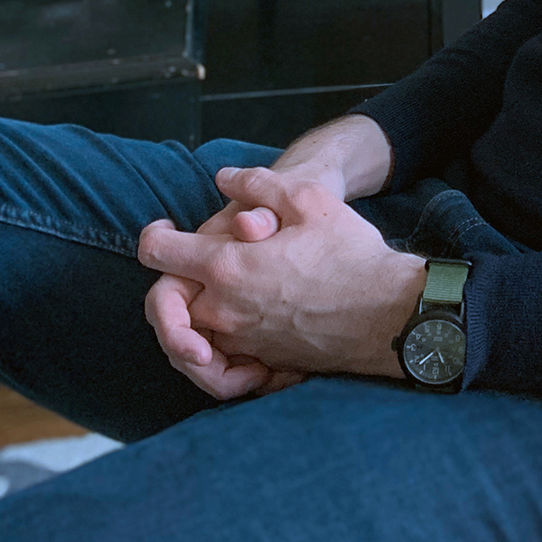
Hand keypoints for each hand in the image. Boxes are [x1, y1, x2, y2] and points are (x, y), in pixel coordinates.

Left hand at [140, 166, 425, 399]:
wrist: (386, 313)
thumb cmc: (350, 253)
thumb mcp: (309, 199)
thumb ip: (258, 183)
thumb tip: (224, 178)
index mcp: (227, 266)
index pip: (157, 253)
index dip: (155, 235)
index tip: (166, 229)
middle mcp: (223, 310)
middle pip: (163, 303)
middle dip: (171, 282)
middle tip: (189, 265)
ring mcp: (240, 342)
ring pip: (188, 336)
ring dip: (190, 317)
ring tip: (215, 293)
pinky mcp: (260, 363)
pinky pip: (218, 363)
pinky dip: (216, 349)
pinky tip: (239, 326)